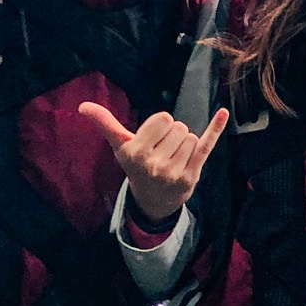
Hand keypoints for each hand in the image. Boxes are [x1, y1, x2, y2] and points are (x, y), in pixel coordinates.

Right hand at [78, 101, 230, 222]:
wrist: (152, 200)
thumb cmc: (136, 165)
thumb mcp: (120, 145)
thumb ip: (104, 123)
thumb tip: (82, 106)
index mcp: (135, 152)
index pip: (163, 118)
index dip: (160, 125)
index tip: (153, 140)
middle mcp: (153, 164)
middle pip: (178, 126)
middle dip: (173, 134)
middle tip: (163, 151)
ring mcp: (173, 172)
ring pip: (190, 136)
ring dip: (185, 143)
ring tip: (174, 157)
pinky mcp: (191, 176)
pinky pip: (206, 146)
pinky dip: (215, 128)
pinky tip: (223, 113)